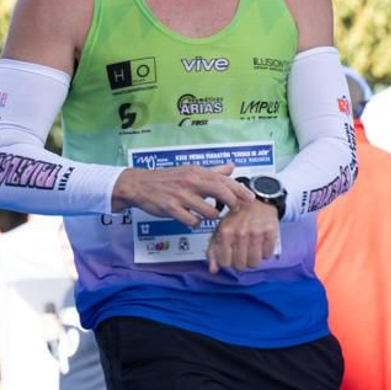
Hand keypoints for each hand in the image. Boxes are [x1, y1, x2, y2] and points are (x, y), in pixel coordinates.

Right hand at [113, 163, 246, 227]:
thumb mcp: (190, 171)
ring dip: (212, 216)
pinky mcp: (171, 209)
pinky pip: (192, 221)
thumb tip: (231, 166)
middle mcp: (191, 181)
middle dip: (232, 204)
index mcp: (197, 172)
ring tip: (208, 214)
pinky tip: (192, 218)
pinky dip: (195, 222)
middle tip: (235, 210)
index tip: (251, 198)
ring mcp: (181, 196)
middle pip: (221, 193)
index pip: (225, 180)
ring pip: (209, 211)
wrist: (139, 184)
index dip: (240, 190)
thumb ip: (212, 171)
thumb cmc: (167, 178)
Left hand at [205, 189, 278, 272]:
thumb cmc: (236, 217)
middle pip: (240, 265)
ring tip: (252, 250)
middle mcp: (240, 233)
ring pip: (254, 263)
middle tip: (242, 252)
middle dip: (240, 262)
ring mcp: (256, 233)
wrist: (257, 201)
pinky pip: (267, 255)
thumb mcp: (220, 230)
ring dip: (253, 259)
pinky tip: (261, 244)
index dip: (228, 261)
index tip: (230, 256)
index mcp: (225, 232)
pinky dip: (265, 252)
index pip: (225, 263)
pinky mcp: (270, 232)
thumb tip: (213, 270)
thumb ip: (213, 251)